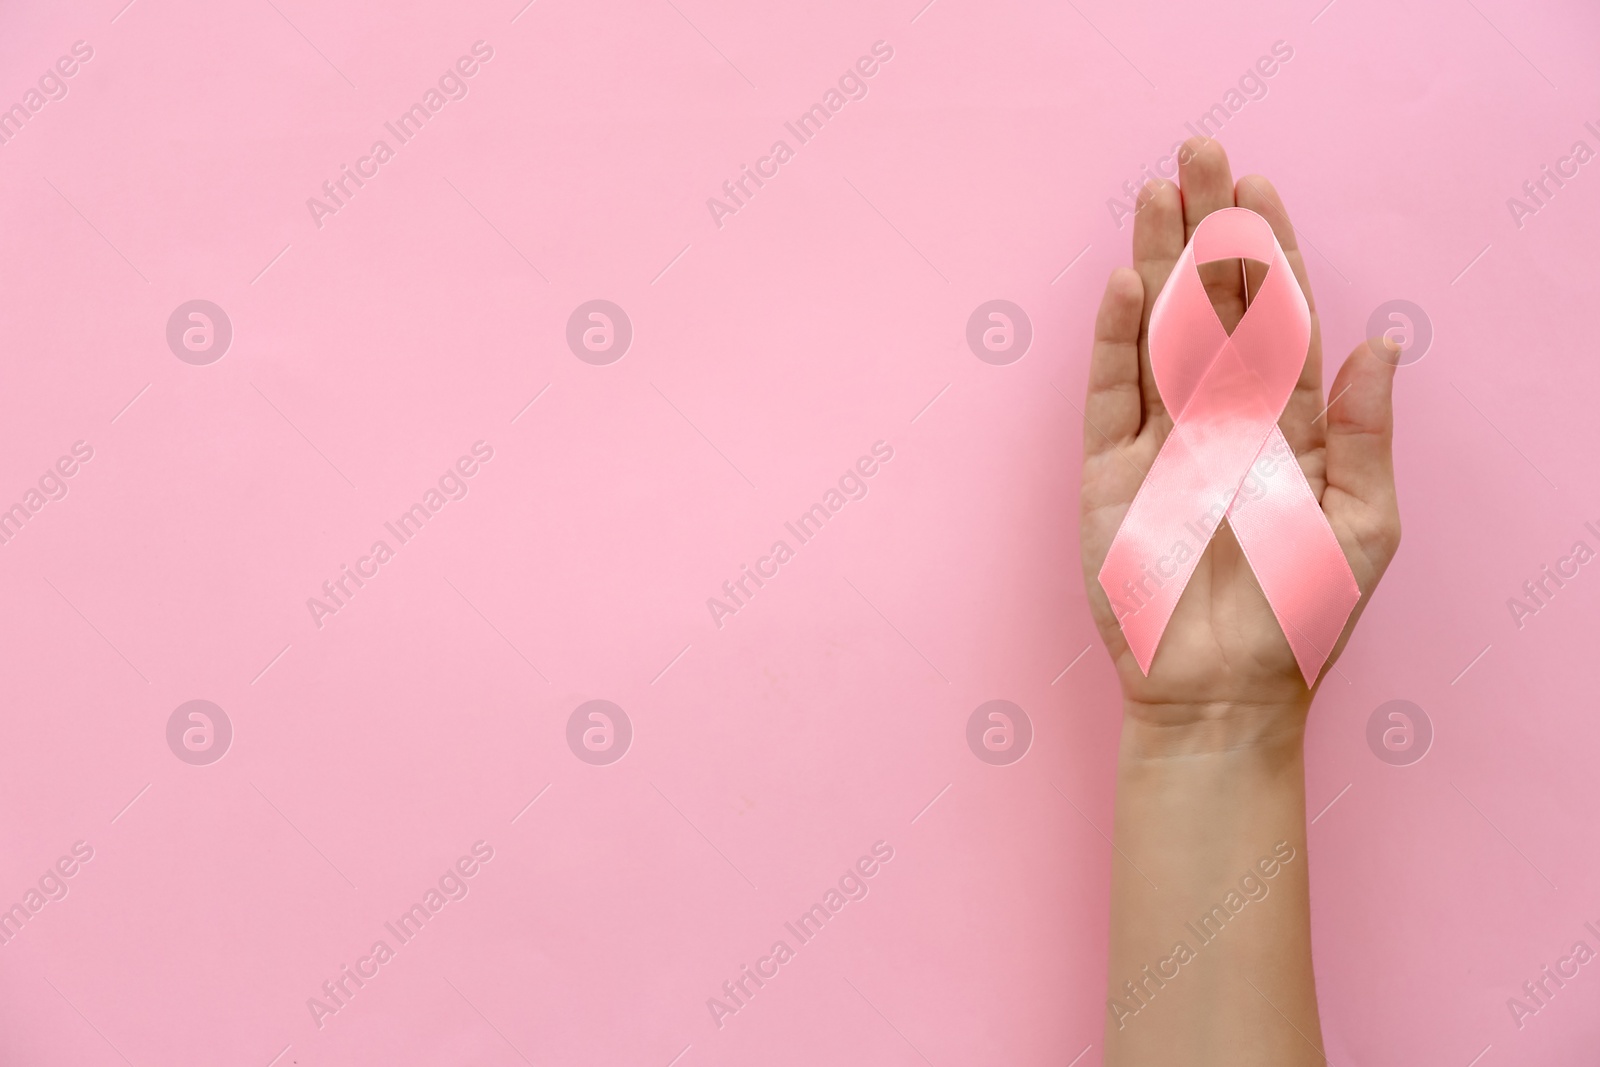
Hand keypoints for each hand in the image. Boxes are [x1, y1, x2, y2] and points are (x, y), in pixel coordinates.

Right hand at [1078, 139, 1400, 743]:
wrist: (1220, 693)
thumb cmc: (1300, 620)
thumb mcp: (1363, 529)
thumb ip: (1365, 435)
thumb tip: (1385, 341)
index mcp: (1290, 426)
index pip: (1280, 319)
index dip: (1271, 255)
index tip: (1260, 189)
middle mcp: (1224, 419)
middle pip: (1212, 306)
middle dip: (1207, 231)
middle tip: (1199, 153)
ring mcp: (1163, 441)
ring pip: (1159, 333)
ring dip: (1157, 264)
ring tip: (1155, 193)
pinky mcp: (1110, 473)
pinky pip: (1111, 393)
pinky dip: (1114, 340)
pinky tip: (1124, 283)